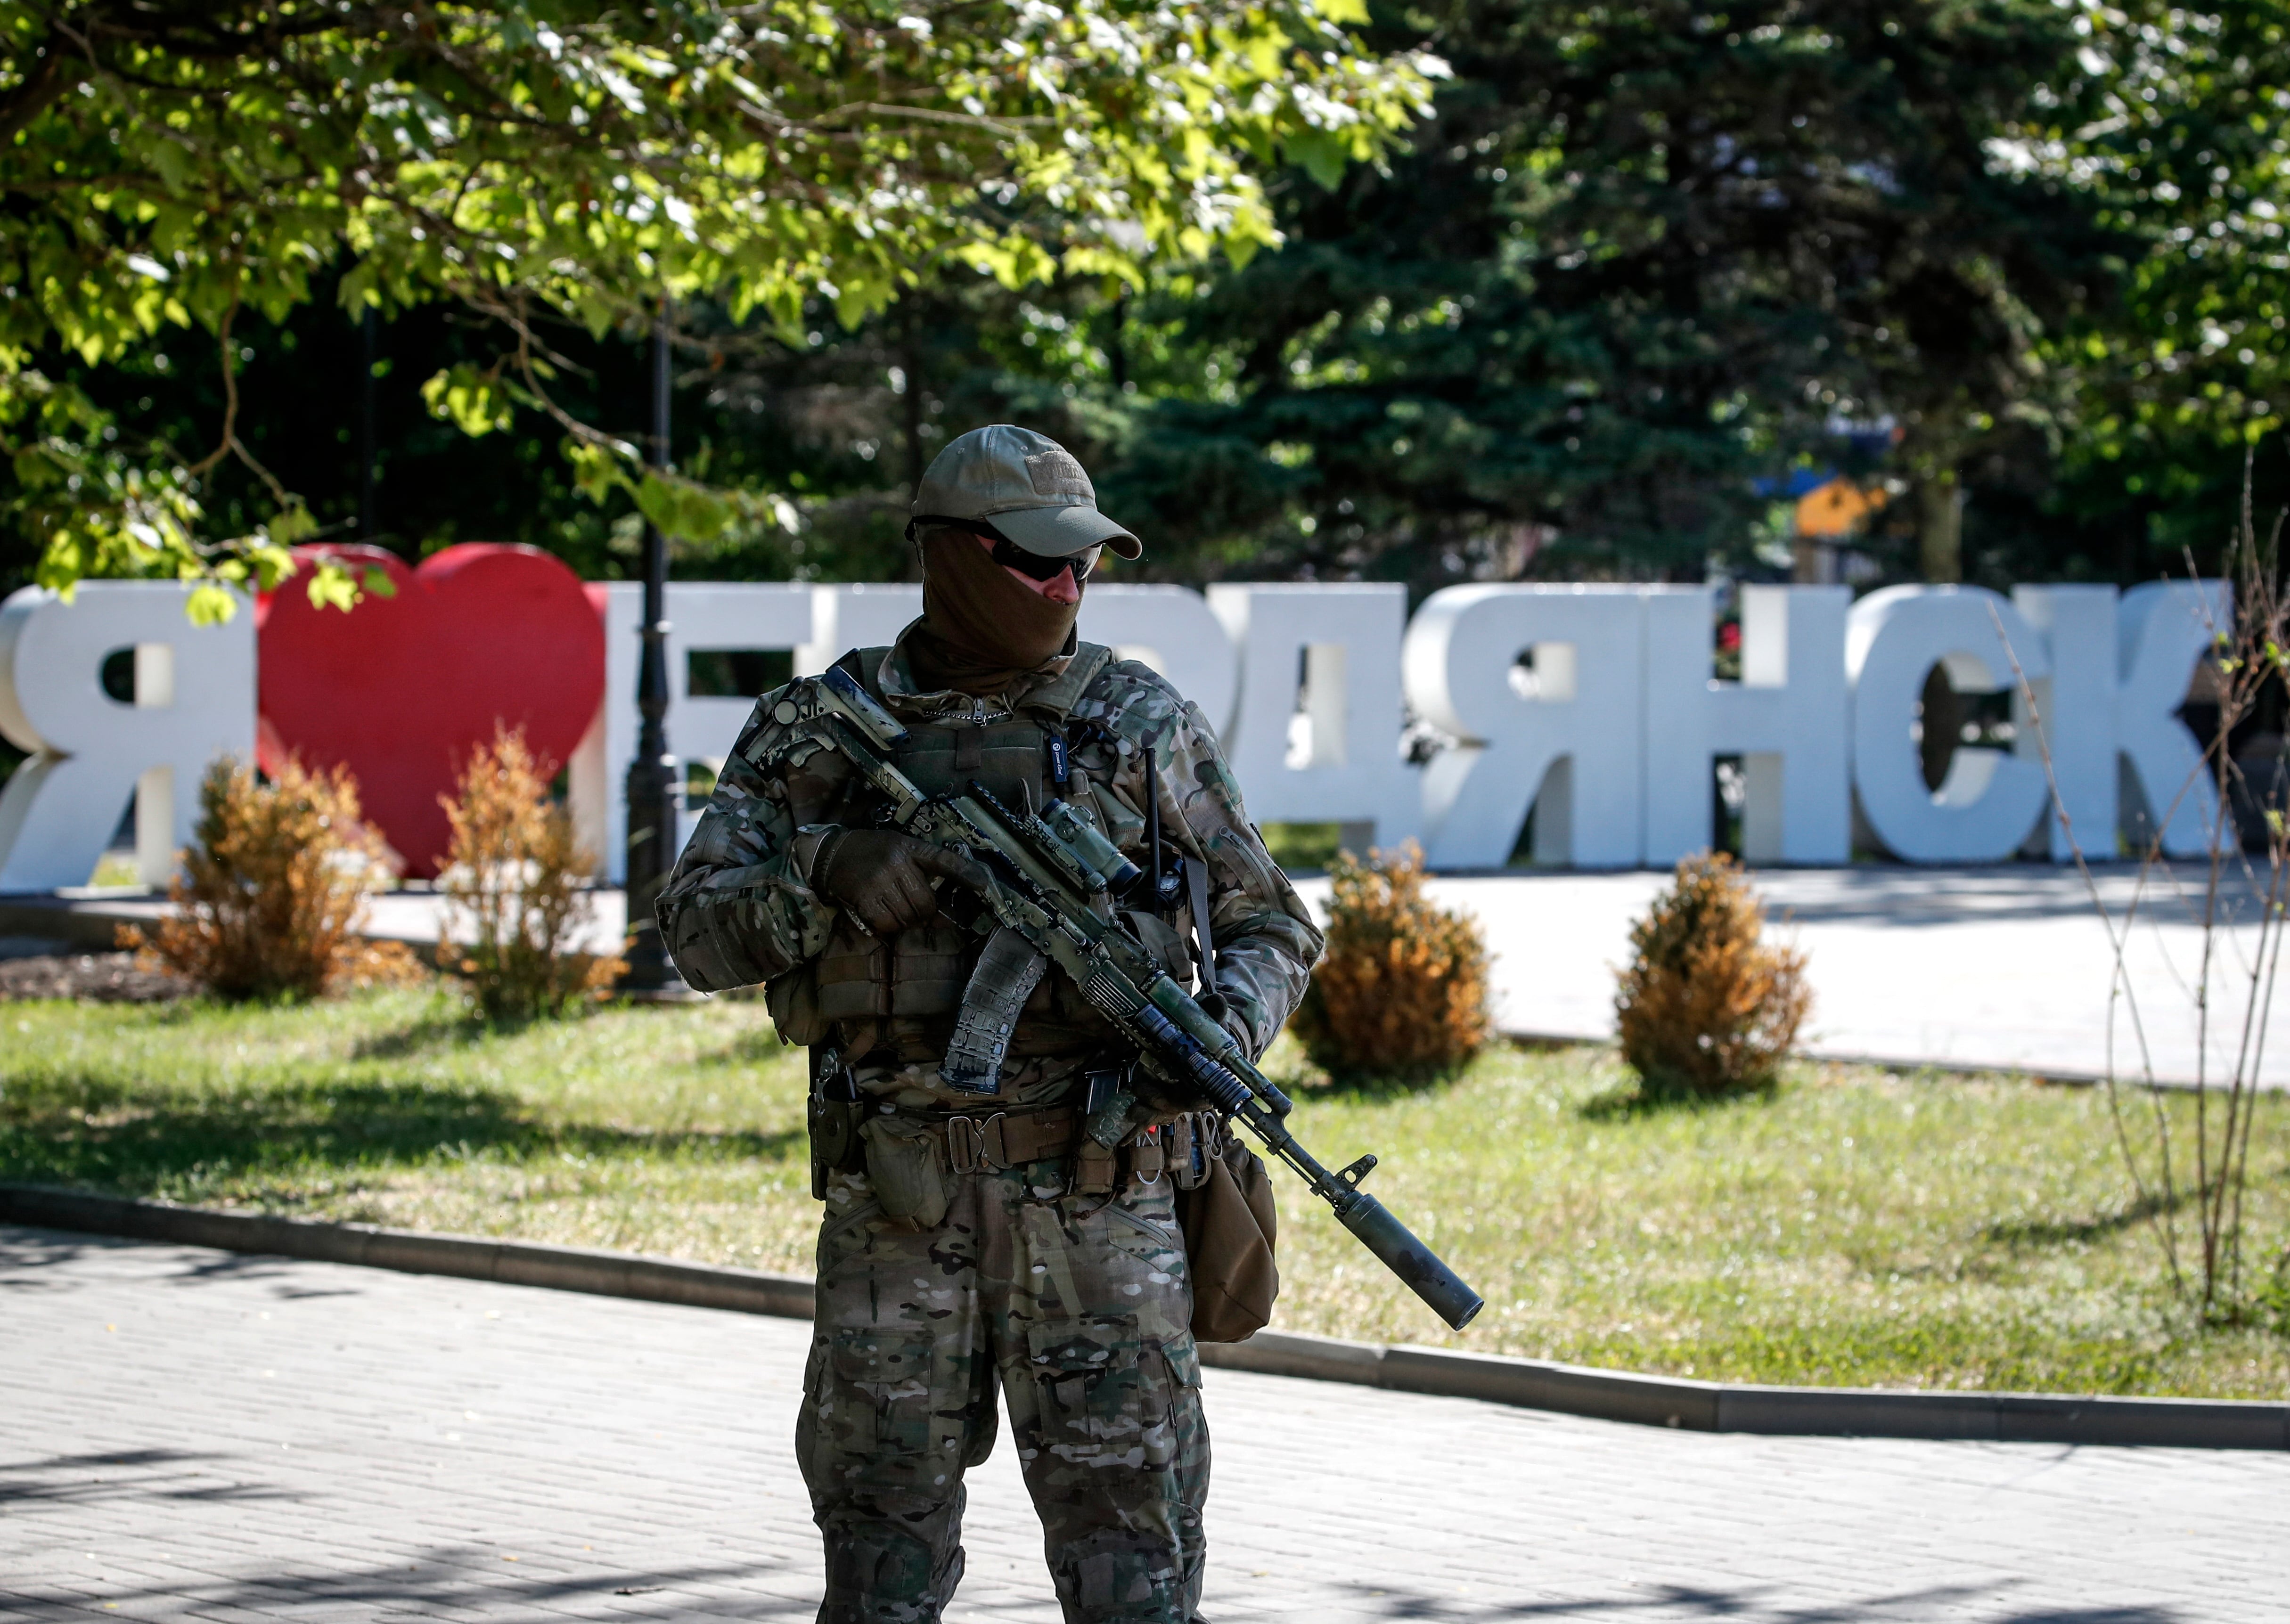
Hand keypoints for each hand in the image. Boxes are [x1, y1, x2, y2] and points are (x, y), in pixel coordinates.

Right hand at [816, 830, 988, 934]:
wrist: (832, 854)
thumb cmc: (872, 853)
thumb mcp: (899, 848)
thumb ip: (921, 869)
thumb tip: (942, 907)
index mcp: (909, 847)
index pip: (943, 860)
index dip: (965, 873)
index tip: (983, 885)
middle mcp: (896, 862)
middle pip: (925, 903)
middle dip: (923, 913)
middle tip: (912, 909)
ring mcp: (879, 879)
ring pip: (908, 916)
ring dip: (905, 921)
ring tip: (894, 908)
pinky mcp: (864, 897)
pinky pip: (887, 924)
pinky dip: (887, 926)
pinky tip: (880, 913)